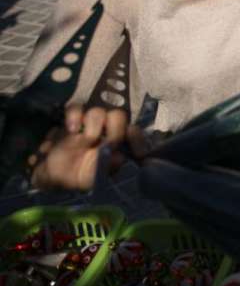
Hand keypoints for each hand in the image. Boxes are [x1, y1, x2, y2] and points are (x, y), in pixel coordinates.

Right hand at [29, 105, 146, 190]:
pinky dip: (74, 116)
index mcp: (117, 142)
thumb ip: (107, 168)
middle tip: (110, 143)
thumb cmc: (79, 173)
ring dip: (94, 124)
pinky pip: (75, 108)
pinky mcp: (72, 119)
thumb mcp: (94, 178)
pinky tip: (72, 129)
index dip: (137, 139)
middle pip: (118, 116)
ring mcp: (89, 123)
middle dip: (116, 130)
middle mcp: (106, 129)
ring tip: (87, 139)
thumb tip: (119, 157)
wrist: (54, 172)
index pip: (133, 133)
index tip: (138, 153)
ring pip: (98, 112)